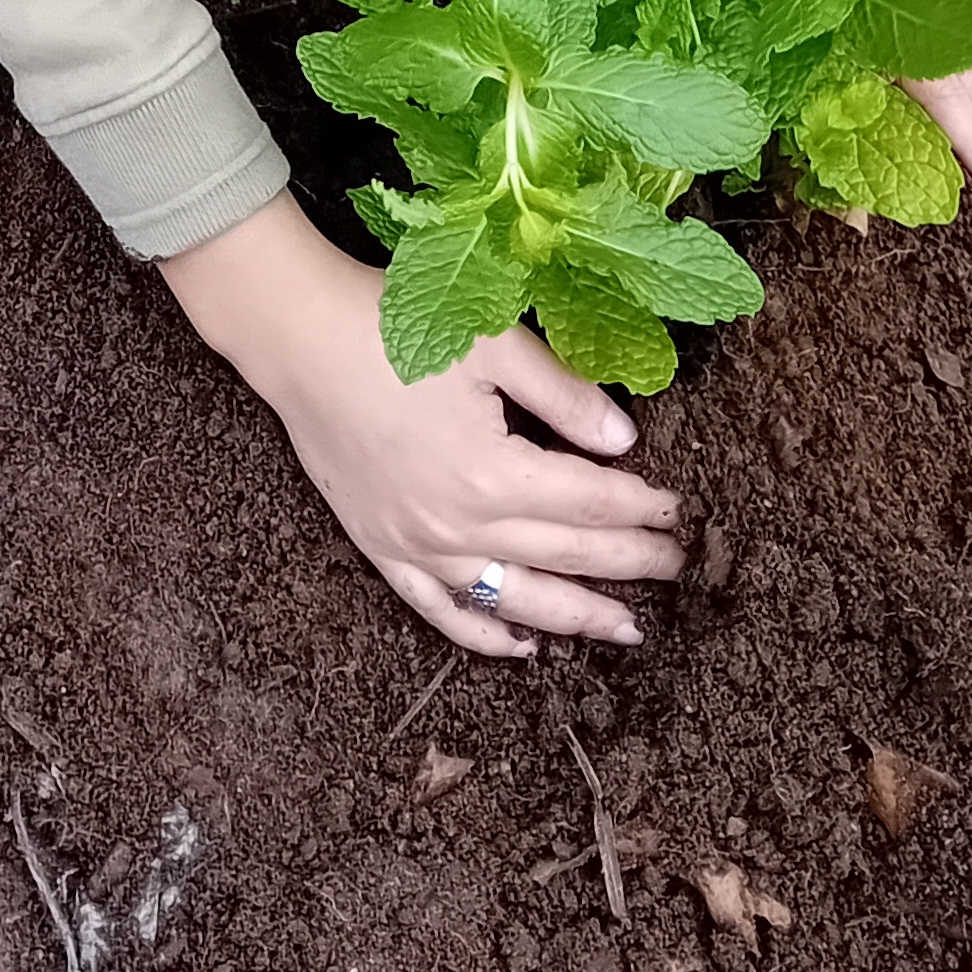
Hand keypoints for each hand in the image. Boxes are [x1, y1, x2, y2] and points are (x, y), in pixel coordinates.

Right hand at [160, 195, 684, 656]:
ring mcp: (417, 546)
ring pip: (514, 599)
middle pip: (563, 555)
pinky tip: (522, 646)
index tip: (678, 511)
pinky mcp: (381, 548)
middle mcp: (458, 525)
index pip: (588, 502)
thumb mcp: (489, 343)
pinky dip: (485, 634)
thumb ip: (562, 394)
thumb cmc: (387, 326)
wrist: (293, 335)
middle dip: (627, 563)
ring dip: (575, 616)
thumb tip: (626, 438)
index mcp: (491, 472)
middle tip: (676, 567)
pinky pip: (443, 610)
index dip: (639, 508)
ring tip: (626, 629)